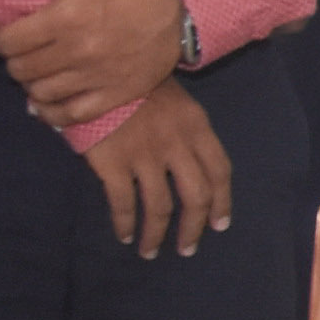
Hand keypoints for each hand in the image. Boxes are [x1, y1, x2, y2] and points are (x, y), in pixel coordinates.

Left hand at [0, 0, 184, 128]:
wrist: (177, 6)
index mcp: (65, 17)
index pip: (8, 42)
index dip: (0, 40)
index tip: (9, 36)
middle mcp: (78, 50)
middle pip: (21, 69)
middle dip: (16, 61)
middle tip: (26, 53)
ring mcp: (97, 76)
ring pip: (41, 93)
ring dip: (33, 84)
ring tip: (40, 73)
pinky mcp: (115, 94)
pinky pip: (71, 115)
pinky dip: (53, 113)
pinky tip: (49, 103)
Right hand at [77, 84, 230, 256]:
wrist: (97, 68)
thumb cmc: (136, 82)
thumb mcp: (175, 99)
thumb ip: (186, 131)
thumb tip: (194, 161)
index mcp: (197, 126)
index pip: (220, 171)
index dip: (222, 202)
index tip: (219, 225)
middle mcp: (176, 144)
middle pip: (195, 196)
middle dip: (193, 228)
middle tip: (188, 248)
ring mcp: (145, 155)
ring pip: (160, 207)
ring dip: (156, 234)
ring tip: (150, 251)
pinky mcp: (114, 164)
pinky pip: (124, 203)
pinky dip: (126, 224)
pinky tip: (125, 235)